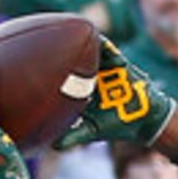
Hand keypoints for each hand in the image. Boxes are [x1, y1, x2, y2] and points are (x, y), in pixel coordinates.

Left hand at [52, 38, 176, 151]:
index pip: (62, 75)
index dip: (49, 69)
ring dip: (77, 41)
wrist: (145, 119)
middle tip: (42, 42)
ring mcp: (104, 68)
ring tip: (64, 32)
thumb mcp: (92, 130)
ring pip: (87, 49)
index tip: (32, 64)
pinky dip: (98, 43)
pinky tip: (87, 37)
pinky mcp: (118, 63)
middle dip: (59, 48)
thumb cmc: (119, 124)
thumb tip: (52, 147)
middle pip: (72, 57)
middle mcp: (91, 76)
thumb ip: (73, 136)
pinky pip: (107, 48)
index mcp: (82, 89)